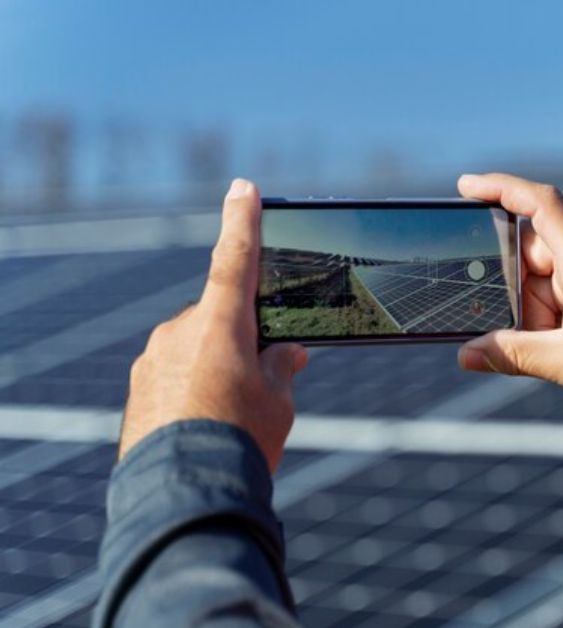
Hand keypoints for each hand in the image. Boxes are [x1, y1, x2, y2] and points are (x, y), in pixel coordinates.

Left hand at [120, 179, 307, 471]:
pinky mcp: (139, 390)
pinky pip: (173, 376)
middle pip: (222, 318)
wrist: (183, 494)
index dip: (242, 221)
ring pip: (196, 349)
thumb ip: (282, 366)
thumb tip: (286, 353)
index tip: (243, 187)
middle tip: (269, 380)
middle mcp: (180, 331)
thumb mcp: (279, 401)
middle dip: (245, 339)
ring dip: (218, 369)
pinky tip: (206, 427)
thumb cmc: (240, 439)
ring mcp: (153, 360)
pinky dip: (193, 392)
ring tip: (234, 419)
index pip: (236, 259)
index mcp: (220, 323)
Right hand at [456, 173, 562, 427]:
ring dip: (521, 314)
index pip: (542, 206)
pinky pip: (549, 304)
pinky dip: (534, 325)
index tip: (465, 187)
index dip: (502, 188)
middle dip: (502, 284)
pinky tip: (527, 350)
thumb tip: (468, 354)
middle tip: (479, 311)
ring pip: (534, 285)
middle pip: (527, 253)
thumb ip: (515, 355)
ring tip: (521, 345)